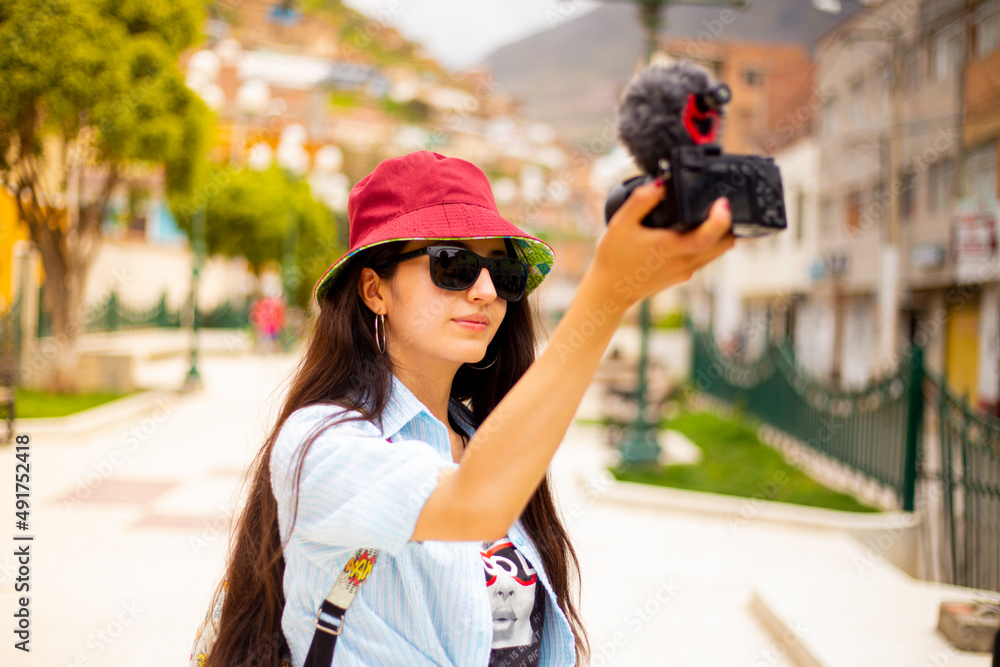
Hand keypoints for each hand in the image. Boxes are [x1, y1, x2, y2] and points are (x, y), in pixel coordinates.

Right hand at [593, 179, 734, 306]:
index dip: (721, 219)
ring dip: (719, 235)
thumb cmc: (614, 257)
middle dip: (727, 224)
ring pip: (717, 252)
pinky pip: (705, 258)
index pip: (708, 237)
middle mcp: (684, 261)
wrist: (611, 290)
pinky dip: (708, 245)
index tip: (722, 202)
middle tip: (717, 206)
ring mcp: (686, 271)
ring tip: (706, 217)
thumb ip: (641, 201)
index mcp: (671, 247)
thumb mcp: (621, 223)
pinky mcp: (683, 277)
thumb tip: (661, 183)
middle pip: (724, 244)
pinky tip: (691, 233)